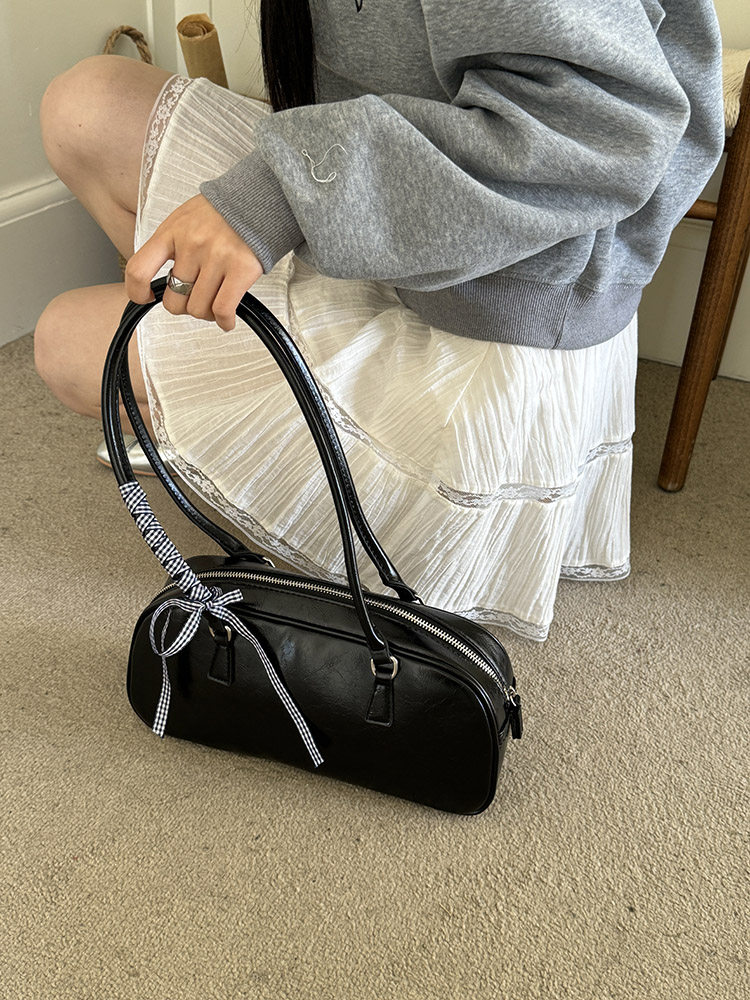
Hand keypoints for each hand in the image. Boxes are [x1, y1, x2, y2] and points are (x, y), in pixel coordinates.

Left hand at [125, 194, 263, 331]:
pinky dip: (224, 321)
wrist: (257, 198)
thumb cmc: (221, 213)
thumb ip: (170, 246)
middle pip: (174, 301)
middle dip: (184, 307)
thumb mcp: (184, 220)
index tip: (146, 297)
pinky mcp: (240, 269)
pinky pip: (223, 309)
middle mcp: (191, 245)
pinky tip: (227, 319)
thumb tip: (164, 280)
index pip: (139, 269)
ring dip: (207, 314)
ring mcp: (216, 258)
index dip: (137, 292)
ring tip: (215, 304)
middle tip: (194, 300)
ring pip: (199, 309)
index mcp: (171, 232)